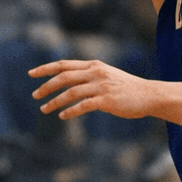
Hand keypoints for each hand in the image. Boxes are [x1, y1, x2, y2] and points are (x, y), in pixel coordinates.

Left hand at [29, 59, 152, 119]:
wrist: (149, 95)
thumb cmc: (127, 88)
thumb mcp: (107, 75)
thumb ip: (90, 76)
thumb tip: (71, 83)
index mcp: (94, 66)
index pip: (64, 64)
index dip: (46, 68)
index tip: (31, 74)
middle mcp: (96, 73)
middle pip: (64, 77)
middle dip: (46, 86)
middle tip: (35, 95)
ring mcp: (101, 86)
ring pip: (71, 92)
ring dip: (55, 101)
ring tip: (44, 109)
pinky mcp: (106, 100)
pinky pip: (83, 106)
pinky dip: (70, 111)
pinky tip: (62, 116)